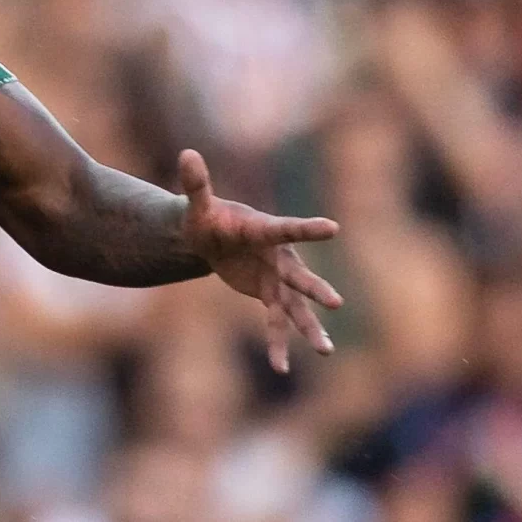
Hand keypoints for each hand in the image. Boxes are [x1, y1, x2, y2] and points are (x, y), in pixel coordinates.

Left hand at [176, 148, 342, 370]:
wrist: (212, 237)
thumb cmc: (208, 217)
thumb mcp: (198, 204)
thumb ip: (196, 184)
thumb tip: (186, 153)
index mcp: (264, 231)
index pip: (287, 228)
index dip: (307, 228)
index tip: (333, 226)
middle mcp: (278, 257)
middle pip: (298, 275)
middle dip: (314, 288)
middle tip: (335, 302)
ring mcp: (277, 279)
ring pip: (296, 307)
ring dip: (310, 328)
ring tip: (325, 351)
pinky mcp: (269, 296)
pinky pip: (276, 323)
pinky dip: (277, 345)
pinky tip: (281, 368)